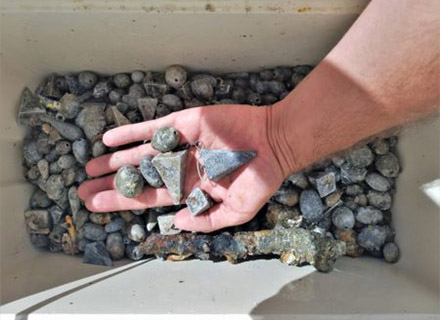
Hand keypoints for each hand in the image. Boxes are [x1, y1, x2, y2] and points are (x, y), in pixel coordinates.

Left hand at [78, 104, 286, 231]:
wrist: (274, 142)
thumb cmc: (259, 178)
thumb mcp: (238, 211)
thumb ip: (208, 220)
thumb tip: (176, 222)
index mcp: (190, 188)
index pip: (149, 197)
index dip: (123, 202)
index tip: (97, 206)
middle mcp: (180, 167)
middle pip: (139, 176)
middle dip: (112, 184)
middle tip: (83, 190)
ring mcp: (180, 144)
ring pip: (141, 153)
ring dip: (116, 160)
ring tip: (90, 166)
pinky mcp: (184, 123)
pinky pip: (154, 128)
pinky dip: (132, 133)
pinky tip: (109, 139)